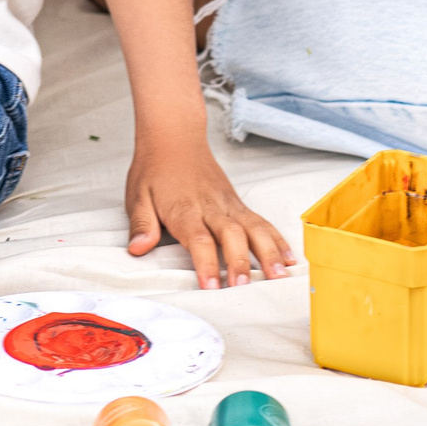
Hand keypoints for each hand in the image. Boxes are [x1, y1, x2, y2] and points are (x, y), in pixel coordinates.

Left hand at [125, 133, 294, 289]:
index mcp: (184, 209)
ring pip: (254, 228)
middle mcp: (211, 207)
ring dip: (269, 252)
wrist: (174, 137)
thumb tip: (138, 248)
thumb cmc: (155, 169)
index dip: (206, 263)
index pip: (198, 239)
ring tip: (279, 276)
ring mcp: (229, 205)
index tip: (211, 287)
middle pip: (231, 235)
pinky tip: (289, 258)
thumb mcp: (137, 194)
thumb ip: (141, 223)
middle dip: (239, 262)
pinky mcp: (238, 204)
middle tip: (244, 287)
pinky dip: (277, 240)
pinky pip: (262, 222)